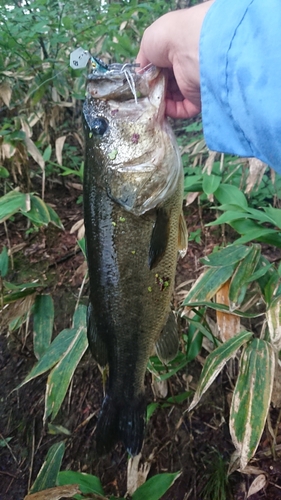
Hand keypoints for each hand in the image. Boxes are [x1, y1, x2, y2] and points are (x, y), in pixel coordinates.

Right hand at [136, 1, 213, 118]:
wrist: (186, 47)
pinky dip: (172, 111)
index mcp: (176, 51)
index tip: (143, 82)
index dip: (152, 76)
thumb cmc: (166, 39)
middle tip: (145, 95)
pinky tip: (161, 108)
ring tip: (150, 103)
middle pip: (168, 84)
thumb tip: (140, 75)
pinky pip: (184, 109)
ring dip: (161, 102)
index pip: (163, 68)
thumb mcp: (147, 44)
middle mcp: (186, 66)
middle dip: (156, 90)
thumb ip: (143, 61)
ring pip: (175, 98)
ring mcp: (192, 82)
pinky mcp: (198, 97)